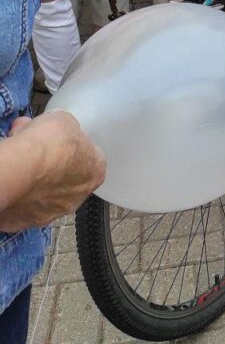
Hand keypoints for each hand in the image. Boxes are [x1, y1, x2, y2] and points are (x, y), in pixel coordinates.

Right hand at [0, 113, 104, 230]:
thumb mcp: (64, 120)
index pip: (88, 157)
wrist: (17, 170)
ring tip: (17, 160)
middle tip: (32, 146)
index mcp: (95, 171)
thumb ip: (66, 130)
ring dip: (33, 177)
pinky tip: (9, 176)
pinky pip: (23, 203)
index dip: (71, 146)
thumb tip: (58, 133)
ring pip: (43, 191)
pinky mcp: (26, 222)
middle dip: (51, 162)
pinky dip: (16, 191)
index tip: (56, 139)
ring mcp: (52, 213)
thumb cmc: (47, 142)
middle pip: (66, 176)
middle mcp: (79, 197)